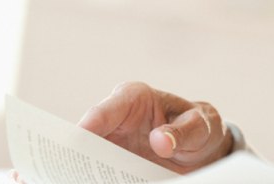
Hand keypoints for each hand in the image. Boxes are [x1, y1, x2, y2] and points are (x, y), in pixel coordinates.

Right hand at [76, 81, 233, 173]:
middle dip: (77, 153)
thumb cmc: (199, 128)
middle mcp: (115, 119)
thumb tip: (161, 141)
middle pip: (87, 136)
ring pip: (88, 158)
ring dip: (83, 171)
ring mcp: (111, 144)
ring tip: (80, 179)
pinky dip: (96, 179)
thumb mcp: (200, 127)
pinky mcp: (113, 164)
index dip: (90, 123)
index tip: (79, 138)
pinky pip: (99, 173)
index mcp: (133, 98)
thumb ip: (183, 131)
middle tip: (72, 170)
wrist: (201, 149)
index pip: (106, 110)